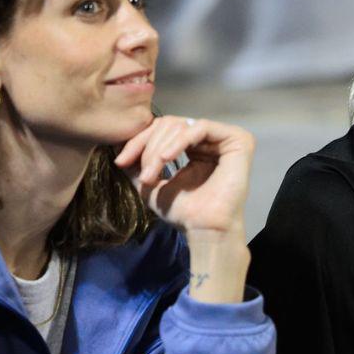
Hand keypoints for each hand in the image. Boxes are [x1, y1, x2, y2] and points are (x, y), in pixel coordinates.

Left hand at [113, 115, 254, 236]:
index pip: (162, 130)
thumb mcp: (150, 184)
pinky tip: (168, 158)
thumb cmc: (183, 212)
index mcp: (195, 146)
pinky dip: (180, 141)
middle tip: (145, 176)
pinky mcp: (238, 139)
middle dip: (149, 148)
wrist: (204, 229)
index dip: (139, 142)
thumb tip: (115, 148)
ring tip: (153, 175)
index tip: (120, 161)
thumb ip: (136, 165)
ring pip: (182, 125)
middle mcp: (211, 139)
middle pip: (170, 124)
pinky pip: (201, 127)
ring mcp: (225, 138)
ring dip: (160, 149)